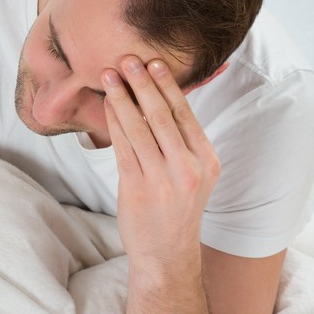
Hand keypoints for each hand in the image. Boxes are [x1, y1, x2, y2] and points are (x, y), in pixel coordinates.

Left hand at [102, 56, 220, 275]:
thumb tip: (159, 99)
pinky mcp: (138, 188)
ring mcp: (163, 179)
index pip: (186, 114)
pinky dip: (114, 122)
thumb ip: (181, 142)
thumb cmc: (175, 210)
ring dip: (122, 97)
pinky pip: (123, 147)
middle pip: (163, 115)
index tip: (155, 62)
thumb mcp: (192, 175)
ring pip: (140, 128)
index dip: (168, 86)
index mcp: (207, 161)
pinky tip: (107, 105)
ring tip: (109, 75)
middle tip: (129, 58)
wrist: (166, 255)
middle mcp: (189, 168)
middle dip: (143, 83)